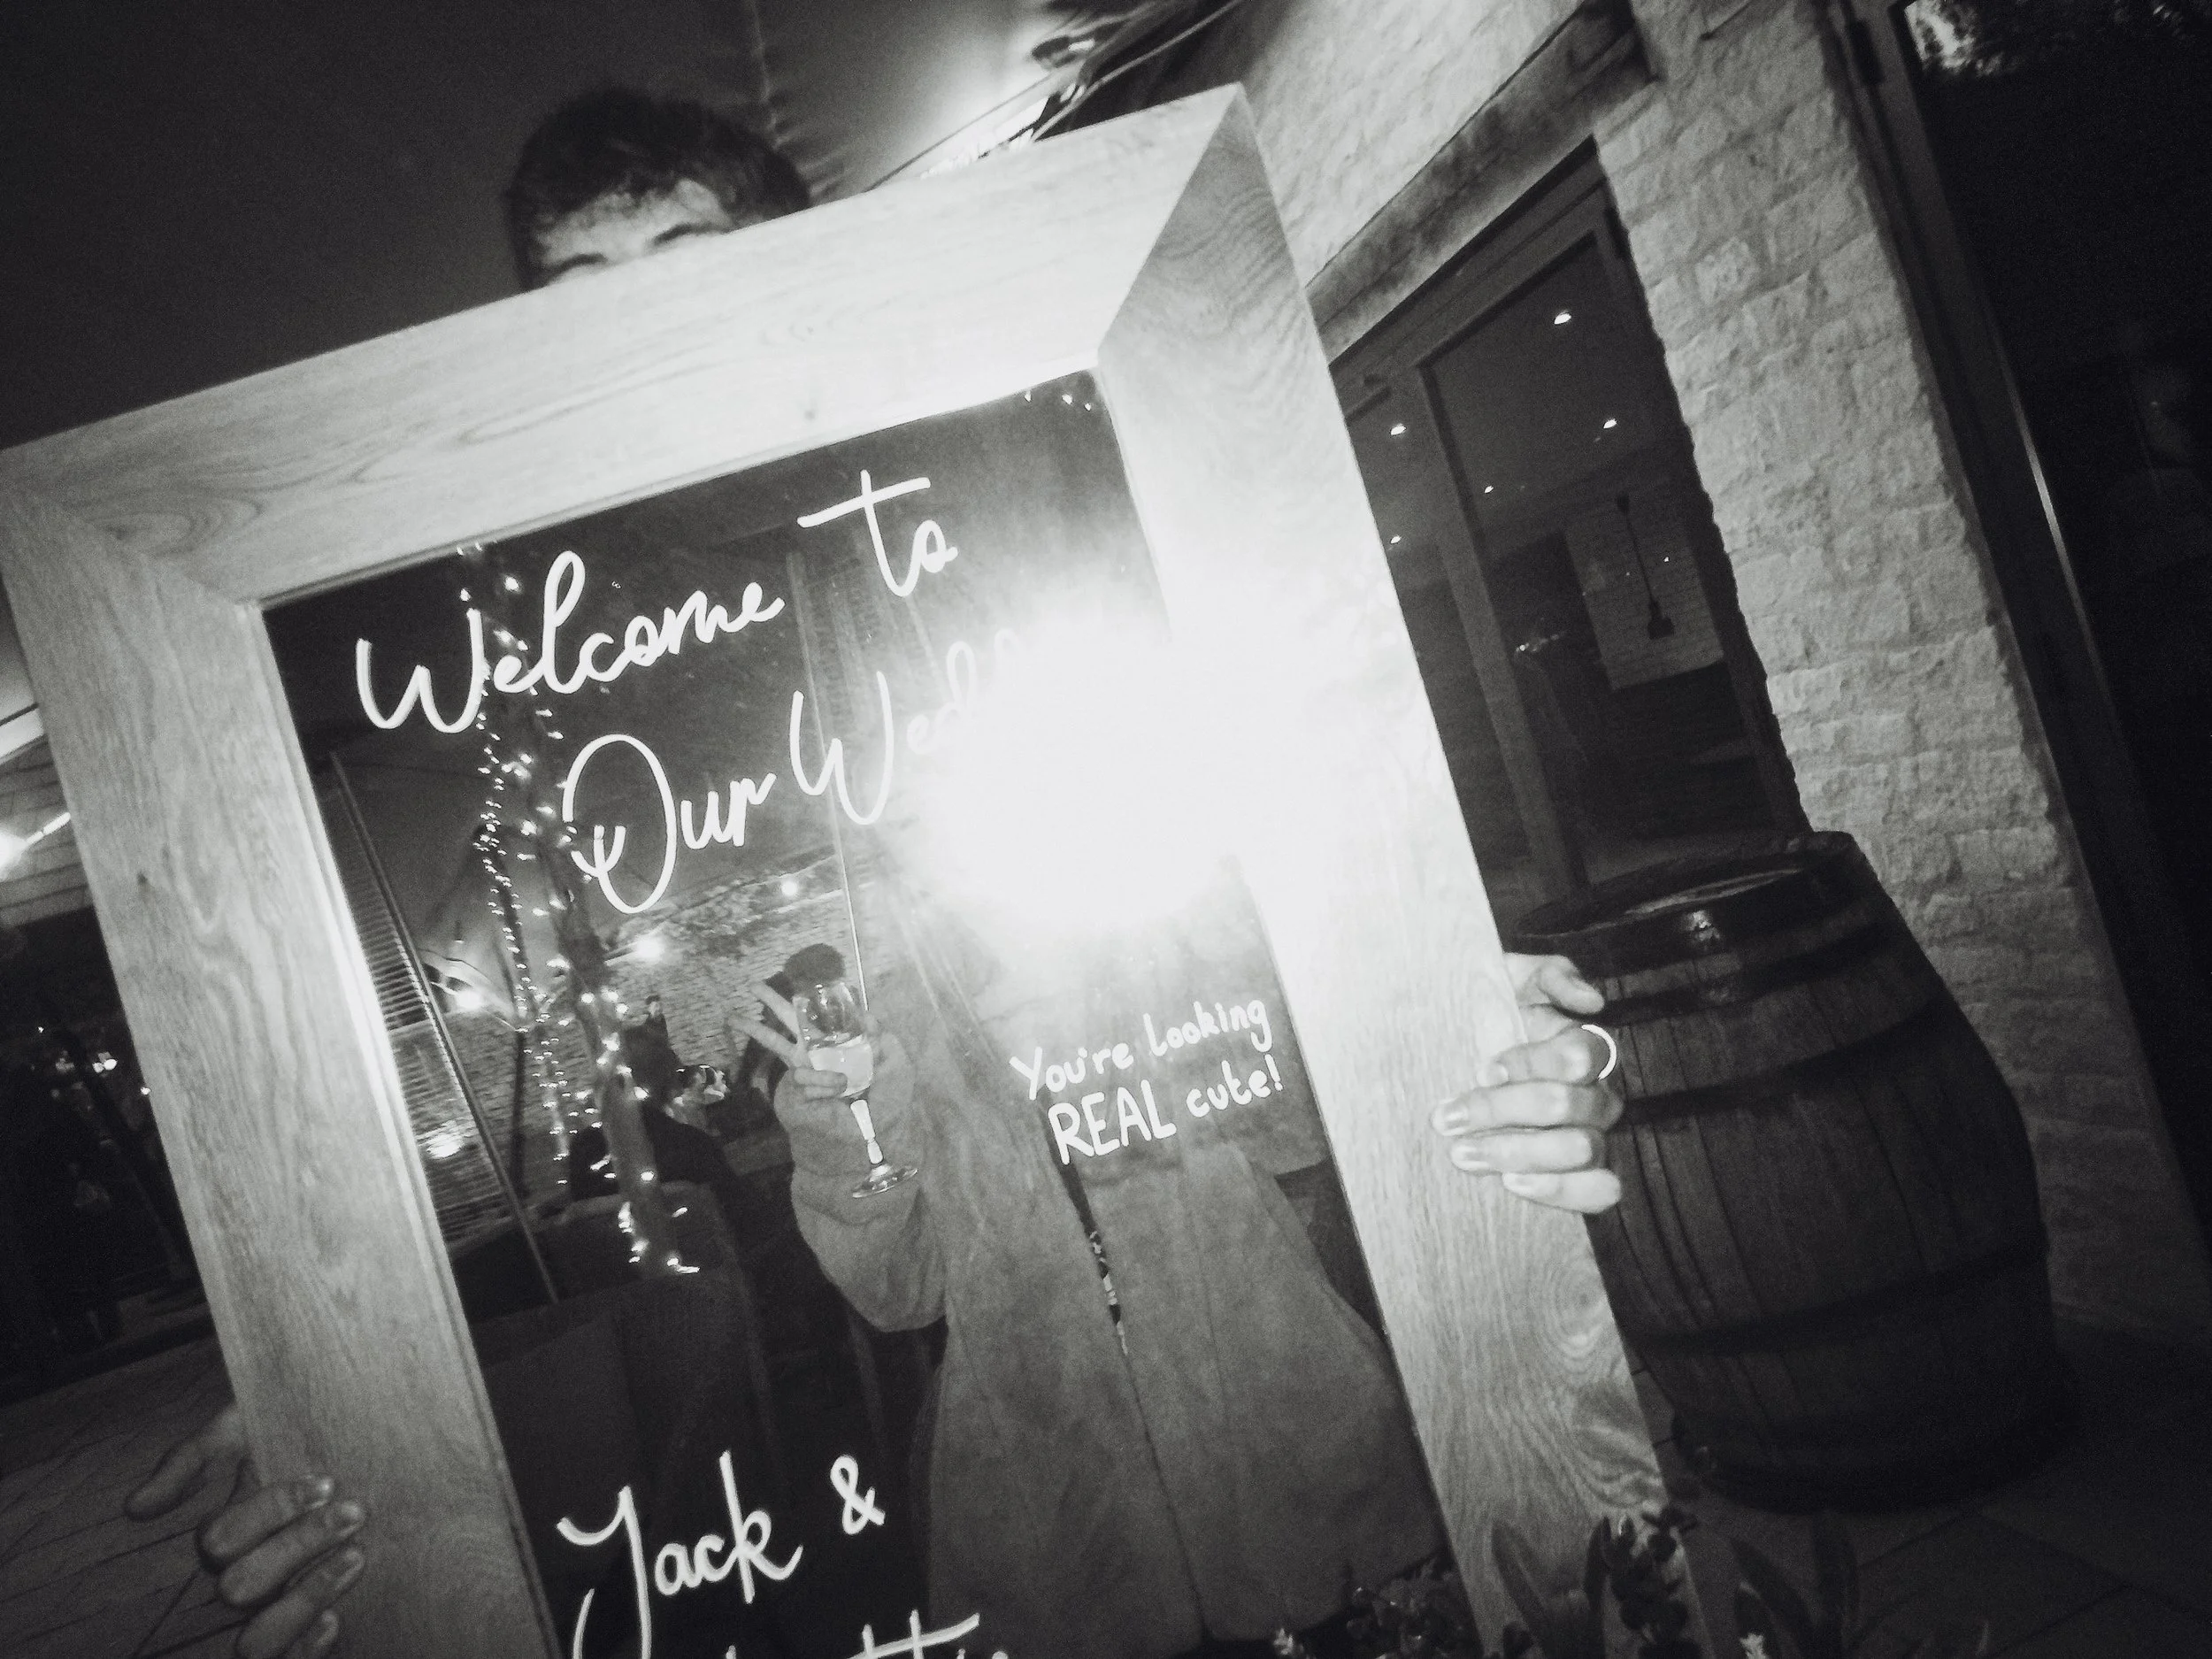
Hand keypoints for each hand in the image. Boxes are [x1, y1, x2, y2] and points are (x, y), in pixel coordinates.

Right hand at [127, 1402, 364, 1657]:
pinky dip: (307, 1648)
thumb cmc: (290, 1435)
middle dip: (298, 1547)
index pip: (222, 1541)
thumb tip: (135, 1508)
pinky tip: (336, 1618)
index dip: (270, 1512)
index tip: (325, 1482)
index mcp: (225, 1538)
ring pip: (257, 1640)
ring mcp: (274, 1606)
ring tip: (356, 1557)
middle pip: (241, 1587)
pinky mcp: (307, 1628)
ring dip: (305, 1599)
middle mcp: (243, 1577)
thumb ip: (189, 1461)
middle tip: (352, 1511)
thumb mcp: (239, 1430)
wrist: (349, 1432)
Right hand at [733, 981, 914, 1172]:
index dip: (816, 1000)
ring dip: (755, 1029)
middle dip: (772, 1003)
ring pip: (777, 1044)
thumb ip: (882, 1039)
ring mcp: (802, 1072)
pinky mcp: (794, 1091)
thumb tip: (865, 1014)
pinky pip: (804, 1077)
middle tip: (752, 984)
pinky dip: (824, 1082)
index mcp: (839, 1046)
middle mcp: (816, 1055)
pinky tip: (838, 1090)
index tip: (814, 984)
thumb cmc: (885, 1102)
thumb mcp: (894, 1065)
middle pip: (791, 1022)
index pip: (823, 1018)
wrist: (872, 1137)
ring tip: (732, 1017)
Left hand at [1431, 953, 1621, 1214]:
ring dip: (1516, 1151)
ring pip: (1579, 1149)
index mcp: (1584, 1048)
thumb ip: (1553, 976)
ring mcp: (1592, 1134)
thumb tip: (1591, 1001)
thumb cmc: (1493, 1013)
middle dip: (1502, 1111)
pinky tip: (1512, 1183)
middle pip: (1566, 1105)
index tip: (1484, 1069)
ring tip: (1463, 1154)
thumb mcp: (1514, 977)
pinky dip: (1559, 1190)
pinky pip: (1598, 1191)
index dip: (1531, 1063)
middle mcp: (1596, 1093)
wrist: (1467, 1049)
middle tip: (1448, 1118)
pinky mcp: (1581, 1174)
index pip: (1577, 1057)